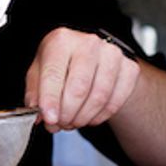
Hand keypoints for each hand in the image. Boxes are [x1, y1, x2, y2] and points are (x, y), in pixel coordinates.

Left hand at [24, 27, 140, 132]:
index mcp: (61, 40)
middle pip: (79, 88)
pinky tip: (89, 117)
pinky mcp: (130, 68)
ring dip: (83, 117)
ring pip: (99, 97)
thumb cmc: (61, 65)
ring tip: (72, 122)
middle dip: (67, 114)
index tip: (49, 119)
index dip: (50, 100)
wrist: (92, 58)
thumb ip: (35, 94)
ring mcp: (112, 54)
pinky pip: (115, 101)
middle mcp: (88, 43)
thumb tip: (38, 115)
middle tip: (60, 124)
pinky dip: (100, 116)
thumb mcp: (39, 73)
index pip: (54, 74)